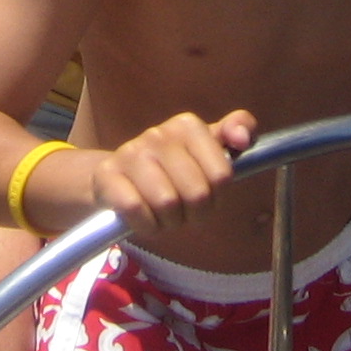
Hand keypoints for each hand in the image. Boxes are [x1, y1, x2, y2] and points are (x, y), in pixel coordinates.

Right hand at [91, 110, 254, 234]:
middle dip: (195, 214)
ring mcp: (130, 152)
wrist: (116, 179)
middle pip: (197, 194)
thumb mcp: (207, 149)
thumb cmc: (172, 170)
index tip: (208, 194)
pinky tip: (143, 219)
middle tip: (184, 212)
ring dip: (169, 222)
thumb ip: (237, 131)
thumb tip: (244, 138)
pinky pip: (136, 210)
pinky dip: (145, 225)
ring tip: (163, 215)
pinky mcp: (107, 175)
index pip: (222, 175)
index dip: (218, 196)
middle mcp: (158, 134)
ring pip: (167, 203)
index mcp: (187, 126)